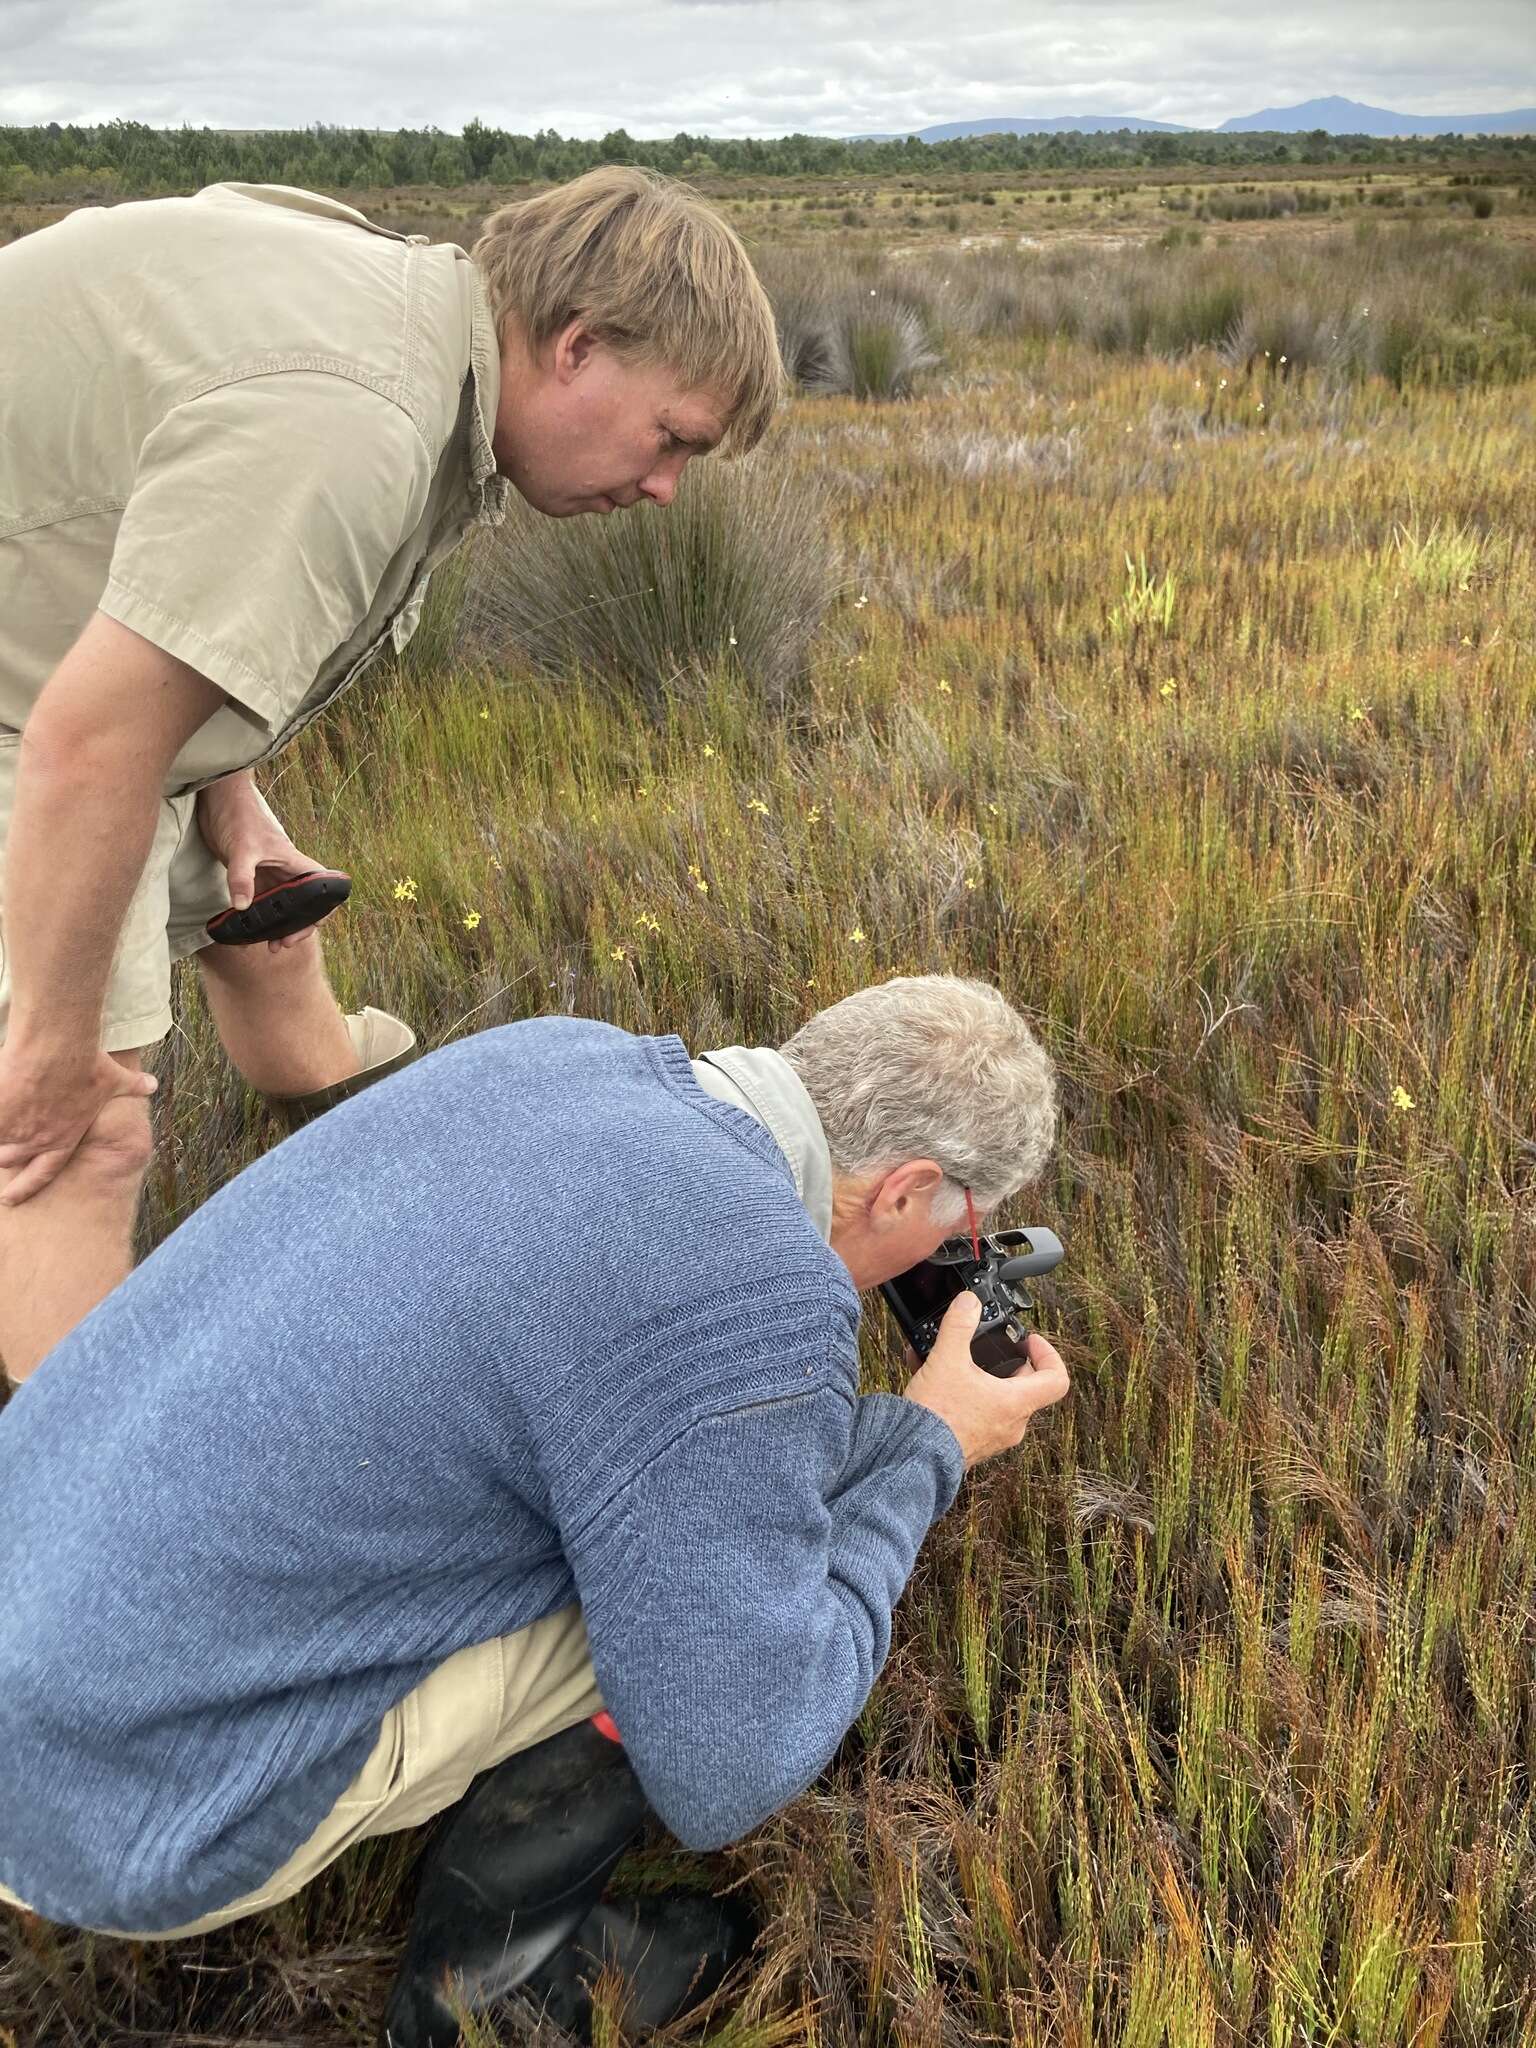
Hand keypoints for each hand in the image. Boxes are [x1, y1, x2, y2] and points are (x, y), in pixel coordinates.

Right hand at [0, 1042, 156, 1205]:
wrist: (58, 1049)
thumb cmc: (87, 1064)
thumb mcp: (115, 1078)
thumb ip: (132, 1086)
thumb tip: (151, 1084)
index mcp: (64, 1140)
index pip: (42, 1173)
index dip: (26, 1188)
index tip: (11, 1198)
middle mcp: (37, 1141)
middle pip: (8, 1160)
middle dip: (4, 1156)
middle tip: (3, 1152)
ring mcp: (14, 1129)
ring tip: (2, 1124)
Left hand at [196, 774, 325, 953]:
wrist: (218, 801)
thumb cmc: (238, 817)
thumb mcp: (241, 849)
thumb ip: (241, 877)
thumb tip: (242, 908)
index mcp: (295, 864)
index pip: (322, 890)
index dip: (323, 911)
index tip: (309, 928)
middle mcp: (286, 872)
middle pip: (303, 906)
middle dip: (297, 928)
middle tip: (280, 945)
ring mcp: (269, 875)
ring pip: (281, 908)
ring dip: (277, 927)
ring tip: (267, 945)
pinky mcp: (251, 876)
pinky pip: (260, 903)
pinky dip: (258, 918)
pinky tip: (247, 930)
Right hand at [901, 1291, 1070, 1469]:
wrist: (913, 1457)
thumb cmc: (937, 1416)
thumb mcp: (947, 1359)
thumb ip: (959, 1325)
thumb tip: (969, 1302)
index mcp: (1016, 1403)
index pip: (1057, 1379)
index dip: (1049, 1354)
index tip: (1029, 1341)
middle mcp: (1011, 1423)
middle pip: (1025, 1387)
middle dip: (1006, 1363)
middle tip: (987, 1349)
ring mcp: (993, 1437)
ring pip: (997, 1399)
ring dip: (978, 1378)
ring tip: (949, 1362)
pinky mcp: (972, 1443)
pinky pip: (976, 1413)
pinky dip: (963, 1395)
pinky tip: (934, 1380)